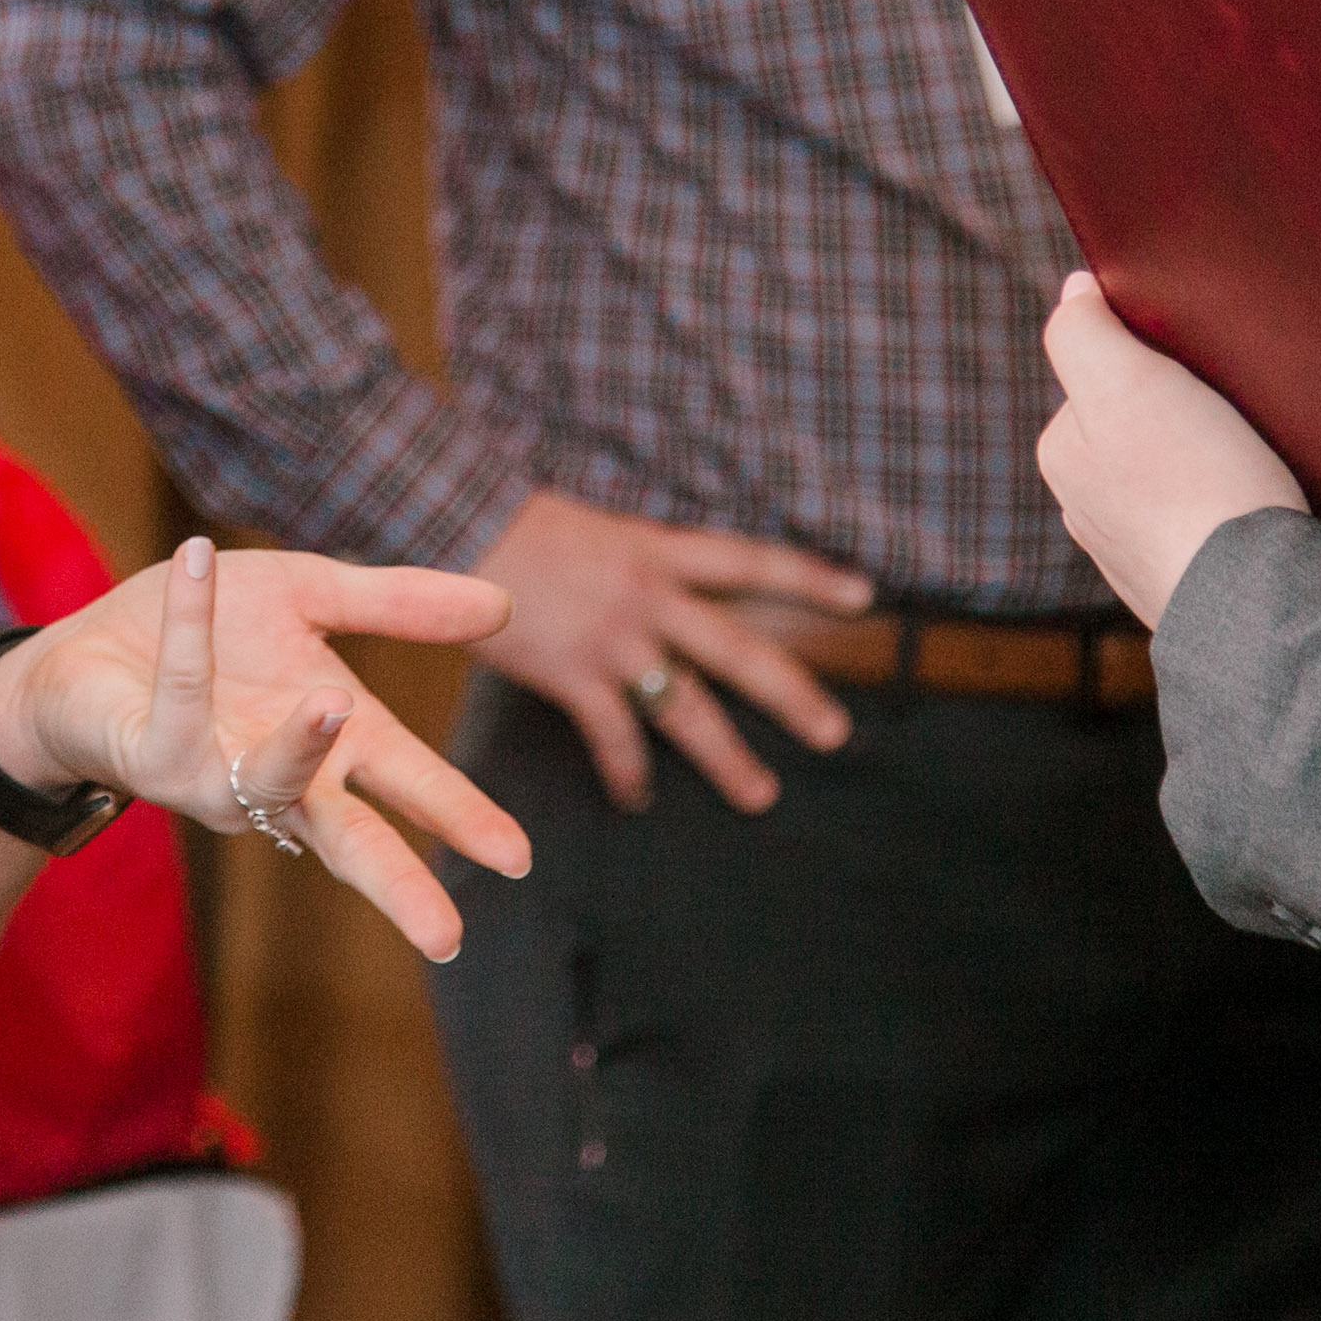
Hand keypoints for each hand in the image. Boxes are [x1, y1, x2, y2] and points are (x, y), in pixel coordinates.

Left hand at [0, 539, 533, 961]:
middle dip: (395, 882)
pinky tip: (200, 566)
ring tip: (331, 702)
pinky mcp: (153, 752)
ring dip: (296, 747)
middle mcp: (280, 776)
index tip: (515, 857)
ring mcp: (216, 776)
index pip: (410, 781)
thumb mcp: (311, 596)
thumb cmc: (210, 634)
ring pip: (263, 784)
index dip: (460, 816)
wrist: (92, 645)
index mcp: (332, 739)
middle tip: (446, 935)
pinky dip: (190, 631)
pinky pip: (181, 695)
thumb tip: (505, 606)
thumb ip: (397, 605)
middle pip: (350, 837)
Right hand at [471, 490, 873, 813]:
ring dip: (727, 756)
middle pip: (739, 650)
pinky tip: (637, 800)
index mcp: (658, 550)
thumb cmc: (518, 522)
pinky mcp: (571, 673)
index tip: (864, 596)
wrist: (455, 520)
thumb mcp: (595, 528)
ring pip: (688, 706)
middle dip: (791, 694)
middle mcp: (649, 596)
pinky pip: (613, 736)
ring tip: (762, 795)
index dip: (810, 578)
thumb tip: (660, 588)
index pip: (752, 561)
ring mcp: (613, 639)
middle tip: (836, 734)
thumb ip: (633, 561)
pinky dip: (626, 772)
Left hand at [1037, 275, 1302, 626]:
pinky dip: (1219, 510)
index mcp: (1062, 456)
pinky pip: (1198, 524)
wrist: (1259, 597)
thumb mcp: (1128, 382)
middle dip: (1173, 414)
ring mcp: (1130, 554)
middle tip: (1226, 415)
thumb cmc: (1195, 480)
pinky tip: (1246, 509)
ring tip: (1243, 463)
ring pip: (1166, 477)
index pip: (1101, 376)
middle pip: (1132, 427)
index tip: (1195, 372)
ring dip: (1200, 464)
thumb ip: (1084, 331)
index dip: (1152, 361)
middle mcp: (1083, 509)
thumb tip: (1073, 292)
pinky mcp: (1180, 584)